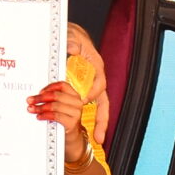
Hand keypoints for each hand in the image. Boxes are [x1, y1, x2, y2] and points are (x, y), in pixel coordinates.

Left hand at [28, 79, 90, 166]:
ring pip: (55, 106)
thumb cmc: (63, 119)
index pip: (62, 85)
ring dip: (40, 107)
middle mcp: (77, 102)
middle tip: (30, 100)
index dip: (49, 87)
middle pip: (56, 95)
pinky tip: (39, 117)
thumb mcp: (60, 107)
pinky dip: (45, 115)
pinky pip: (56, 116)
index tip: (39, 91)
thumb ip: (53, 100)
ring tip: (32, 109)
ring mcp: (76, 112)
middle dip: (40, 98)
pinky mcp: (72, 122)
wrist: (71, 137)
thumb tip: (36, 96)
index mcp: (74, 95)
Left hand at [66, 24, 110, 142]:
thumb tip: (73, 49)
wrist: (70, 36)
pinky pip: (89, 105)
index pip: (99, 83)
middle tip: (99, 135)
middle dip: (103, 118)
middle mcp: (97, 77)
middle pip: (103, 100)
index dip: (91, 93)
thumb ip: (72, 42)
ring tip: (99, 138)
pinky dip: (91, 117)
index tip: (83, 101)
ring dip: (100, 122)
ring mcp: (92, 84)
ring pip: (100, 105)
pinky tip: (88, 129)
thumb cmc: (72, 36)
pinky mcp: (84, 88)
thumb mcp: (71, 35)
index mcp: (96, 66)